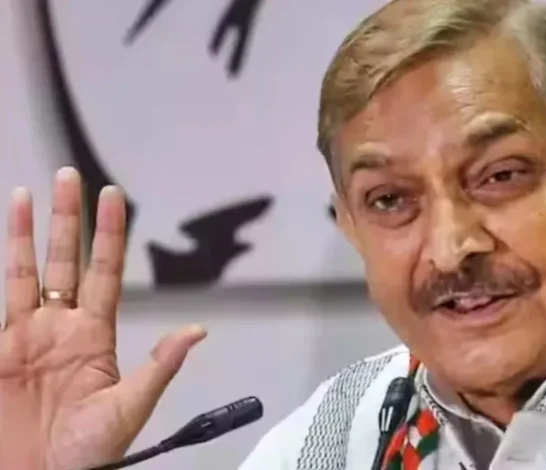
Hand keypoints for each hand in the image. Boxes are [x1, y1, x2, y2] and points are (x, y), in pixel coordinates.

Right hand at [0, 168, 205, 469]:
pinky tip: (5, 237)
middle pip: (65, 260)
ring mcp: (26, 336)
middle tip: (72, 177)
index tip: (114, 198)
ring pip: (26, 271)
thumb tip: (197, 331)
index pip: (105, 272)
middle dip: (68, 220)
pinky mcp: (0, 350)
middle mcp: (61, 327)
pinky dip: (3, 264)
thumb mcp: (129, 408)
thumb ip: (159, 367)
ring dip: (26, 233)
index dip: (110, 235)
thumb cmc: (88, 453)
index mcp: (95, 335)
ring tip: (29, 193)